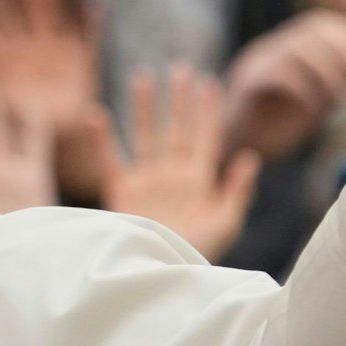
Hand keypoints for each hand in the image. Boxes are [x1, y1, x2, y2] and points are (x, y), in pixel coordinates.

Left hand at [0, 0, 101, 135]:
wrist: (55, 136)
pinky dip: (91, 22)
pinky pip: (88, 38)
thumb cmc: (22, 123)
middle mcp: (32, 47)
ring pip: (55, 17)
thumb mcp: (1, 102)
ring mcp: (58, 50)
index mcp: (7, 56)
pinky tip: (92, 1)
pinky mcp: (82, 61)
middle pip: (27, 12)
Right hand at [91, 64, 260, 258]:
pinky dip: (101, 139)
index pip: (205, 138)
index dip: (208, 111)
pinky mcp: (122, 194)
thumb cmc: (198, 255)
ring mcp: (146, 183)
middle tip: (180, 69)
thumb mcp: (226, 223)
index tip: (210, 84)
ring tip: (142, 77)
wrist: (161, 276)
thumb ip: (237, 191)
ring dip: (144, 109)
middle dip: (179, 101)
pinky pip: (110, 160)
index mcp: (198, 181)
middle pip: (176, 129)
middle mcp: (171, 176)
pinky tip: (96, 114)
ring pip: (145, 136)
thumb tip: (249, 157)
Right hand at [221, 11, 345, 161]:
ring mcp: (254, 65)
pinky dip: (305, 90)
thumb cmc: (273, 130)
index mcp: (281, 49)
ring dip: (327, 72)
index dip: (345, 33)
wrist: (233, 152)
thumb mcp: (310, 101)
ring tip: (340, 98)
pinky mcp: (246, 86)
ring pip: (296, 51)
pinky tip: (316, 109)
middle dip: (341, 51)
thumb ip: (331, 82)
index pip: (316, 23)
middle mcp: (267, 50)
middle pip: (309, 31)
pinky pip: (279, 76)